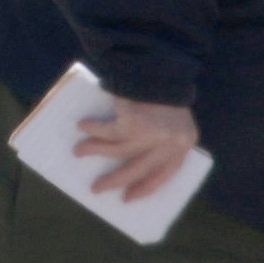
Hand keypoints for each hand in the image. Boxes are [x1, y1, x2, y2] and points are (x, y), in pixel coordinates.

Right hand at [73, 97, 199, 203]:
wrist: (159, 65)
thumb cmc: (164, 88)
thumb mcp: (173, 116)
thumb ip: (162, 137)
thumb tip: (132, 160)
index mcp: (185, 142)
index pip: (166, 174)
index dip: (146, 187)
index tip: (128, 197)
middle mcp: (170, 142)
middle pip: (139, 169)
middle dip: (115, 180)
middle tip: (97, 189)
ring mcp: (151, 135)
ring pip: (118, 152)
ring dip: (94, 151)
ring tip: (78, 151)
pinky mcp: (132, 124)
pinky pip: (107, 132)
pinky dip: (93, 129)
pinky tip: (83, 126)